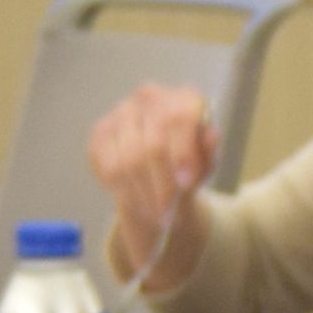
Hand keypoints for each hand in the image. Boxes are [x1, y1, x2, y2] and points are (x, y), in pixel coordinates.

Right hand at [84, 85, 217, 292]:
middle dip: (162, 186)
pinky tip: (137, 202)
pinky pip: (109, 167)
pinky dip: (125, 192)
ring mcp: (122, 113)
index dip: (183, 153)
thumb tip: (210, 137)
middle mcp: (151, 97)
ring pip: (130, 160)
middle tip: (168, 214)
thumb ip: (208, 153)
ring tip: (155, 214)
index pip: (180, 117)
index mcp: (183, 98)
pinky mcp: (101, 132)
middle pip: (154, 145)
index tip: (186, 184)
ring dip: (143, 194)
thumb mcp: (205, 164)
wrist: (158, 173)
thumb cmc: (187, 165)